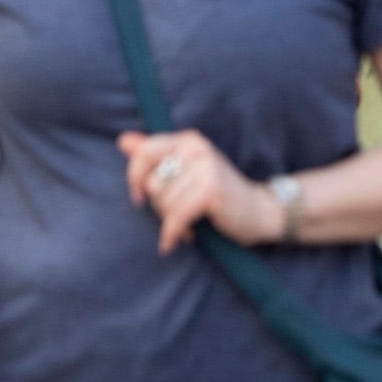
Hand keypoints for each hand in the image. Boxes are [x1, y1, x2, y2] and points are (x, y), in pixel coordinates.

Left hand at [118, 128, 278, 251]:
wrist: (258, 211)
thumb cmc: (217, 194)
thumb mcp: (185, 170)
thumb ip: (154, 155)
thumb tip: (123, 141)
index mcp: (188, 140)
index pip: (143, 153)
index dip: (134, 179)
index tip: (138, 198)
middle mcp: (197, 148)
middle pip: (152, 184)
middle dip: (160, 208)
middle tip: (179, 215)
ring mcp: (206, 167)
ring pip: (163, 203)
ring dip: (172, 222)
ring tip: (189, 224)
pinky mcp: (211, 190)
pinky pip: (176, 217)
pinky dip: (173, 234)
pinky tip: (178, 241)